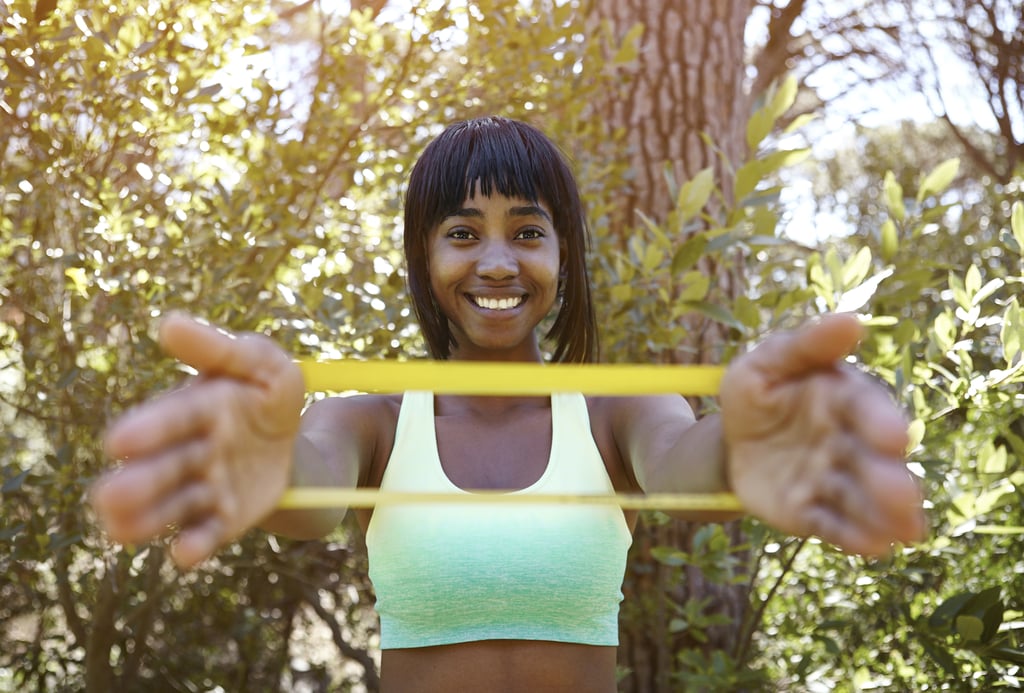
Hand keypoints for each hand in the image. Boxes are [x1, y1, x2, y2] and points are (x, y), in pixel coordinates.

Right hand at [91, 313, 304, 567]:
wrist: (300, 440)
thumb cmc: (269, 392)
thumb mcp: (262, 364)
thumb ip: (220, 349)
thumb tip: (169, 323)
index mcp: (197, 407)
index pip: (172, 418)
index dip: (149, 429)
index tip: (117, 442)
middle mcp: (191, 450)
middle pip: (162, 467)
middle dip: (137, 482)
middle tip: (107, 497)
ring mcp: (204, 486)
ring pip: (173, 505)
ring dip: (148, 518)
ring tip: (120, 529)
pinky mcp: (223, 518)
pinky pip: (208, 533)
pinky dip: (195, 544)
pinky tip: (184, 555)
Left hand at [719, 313, 924, 555]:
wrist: (727, 439)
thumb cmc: (757, 391)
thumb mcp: (767, 362)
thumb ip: (805, 345)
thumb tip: (851, 321)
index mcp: (844, 399)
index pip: (867, 410)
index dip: (880, 423)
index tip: (893, 437)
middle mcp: (848, 442)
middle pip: (873, 461)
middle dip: (889, 479)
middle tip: (903, 494)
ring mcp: (832, 480)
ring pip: (860, 498)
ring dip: (881, 514)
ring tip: (902, 530)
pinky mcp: (811, 512)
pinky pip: (832, 525)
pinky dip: (853, 537)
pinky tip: (873, 547)